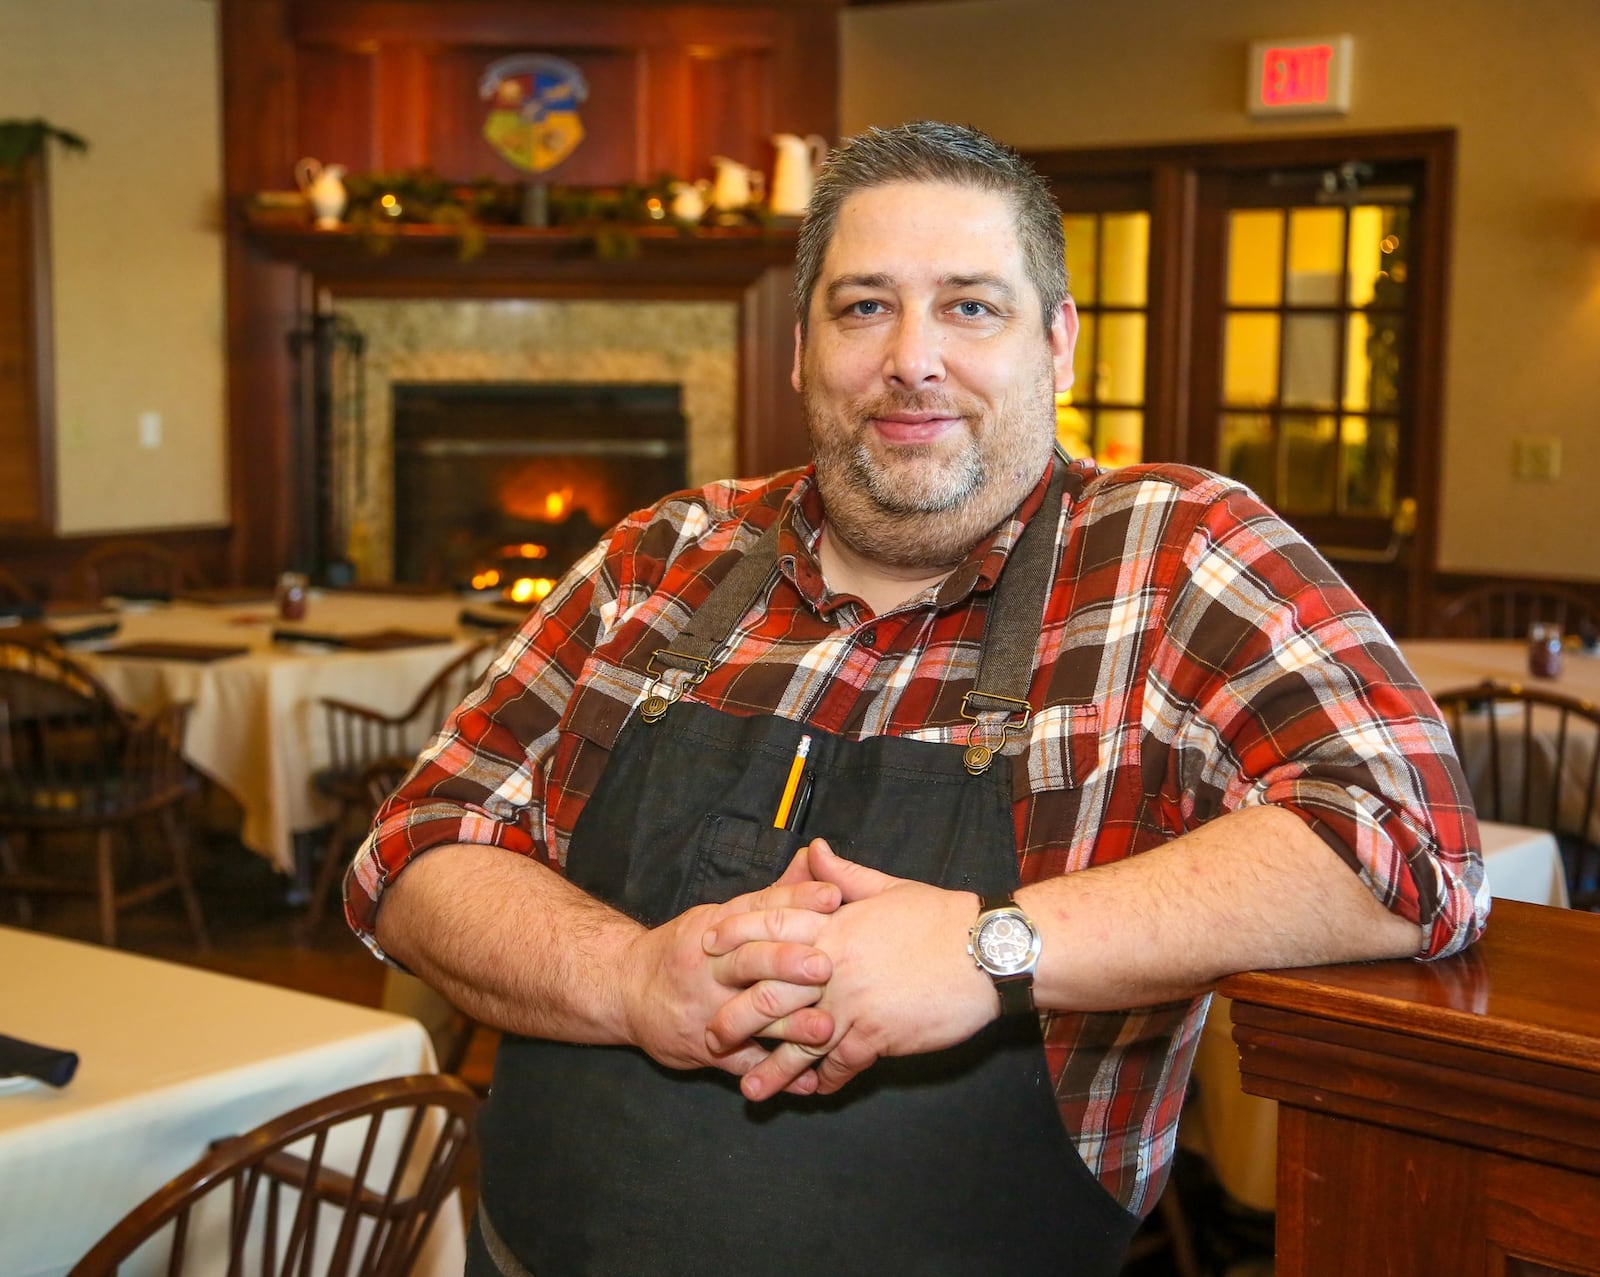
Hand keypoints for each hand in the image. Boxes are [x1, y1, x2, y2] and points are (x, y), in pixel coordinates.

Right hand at [617, 863, 841, 1082]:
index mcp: (716, 928)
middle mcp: (710, 966)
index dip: (795, 903)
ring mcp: (707, 1009)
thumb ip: (772, 896)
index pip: (758, 910)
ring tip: (826, 1030)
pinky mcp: (705, 1047)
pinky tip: (808, 1080)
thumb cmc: (684, 949)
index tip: (833, 899)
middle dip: (787, 963)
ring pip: (748, 1016)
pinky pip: (741, 1063)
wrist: (624, 988)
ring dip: (790, 1025)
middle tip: (824, 966)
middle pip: (748, 960)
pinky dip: (775, 1073)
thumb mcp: (718, 915)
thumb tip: (818, 859)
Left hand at [704, 839, 996, 1100]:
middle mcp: (834, 966)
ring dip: (773, 1071)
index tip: (707, 945)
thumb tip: (814, 850)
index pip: (771, 926)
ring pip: (799, 1043)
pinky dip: (826, 1079)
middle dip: (737, 1017)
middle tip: (711, 1035)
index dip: (736, 933)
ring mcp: (853, 1004)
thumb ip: (843, 877)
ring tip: (750, 1092)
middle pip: (770, 994)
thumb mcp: (888, 889)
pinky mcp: (876, 1036)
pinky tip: (814, 1090)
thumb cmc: (940, 917)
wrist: (986, 952)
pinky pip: (841, 1064)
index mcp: (834, 926)